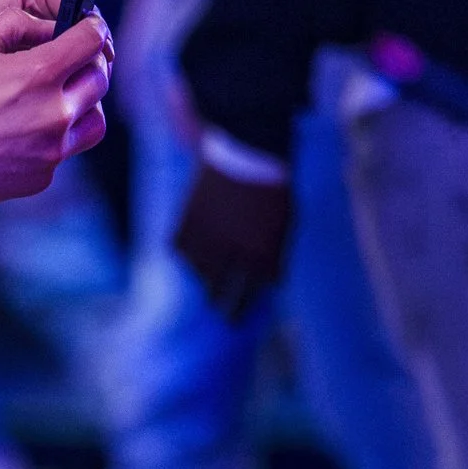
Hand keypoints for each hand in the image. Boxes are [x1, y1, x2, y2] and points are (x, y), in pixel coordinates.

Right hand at [0, 0, 111, 206]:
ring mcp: (50, 151)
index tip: (85, 30)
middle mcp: (53, 114)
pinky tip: (26, 131)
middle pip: (99, 80)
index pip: (91, 42)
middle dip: (89, 65)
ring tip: (59, 99)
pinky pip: (64, 152)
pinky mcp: (40, 177)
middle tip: (71, 63)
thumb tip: (49, 25)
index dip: (90, 29)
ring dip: (84, 105)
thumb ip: (16, 23)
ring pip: (93, 122)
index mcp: (39, 75)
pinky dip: (55, 138)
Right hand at [172, 158, 293, 319]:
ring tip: (208, 284)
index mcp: (264, 259)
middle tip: (221, 314)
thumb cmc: (275, 187)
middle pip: (223, 298)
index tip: (237, 319)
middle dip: (222, 308)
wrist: (251, 150)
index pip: (250, 299)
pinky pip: (182, 253)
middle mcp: (235, 257)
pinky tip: (193, 253)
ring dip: (206, 281)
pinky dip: (187, 254)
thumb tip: (268, 284)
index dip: (242, 311)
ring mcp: (209, 242)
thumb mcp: (285, 226)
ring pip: (202, 277)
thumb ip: (273, 257)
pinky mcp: (188, 226)